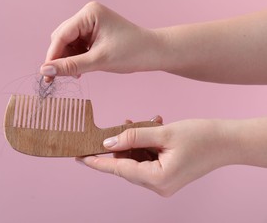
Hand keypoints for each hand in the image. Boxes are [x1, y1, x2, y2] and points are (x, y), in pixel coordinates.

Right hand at [40, 1, 164, 80]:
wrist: (153, 53)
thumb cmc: (131, 53)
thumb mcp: (98, 61)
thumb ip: (70, 66)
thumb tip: (44, 70)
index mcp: (89, 14)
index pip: (61, 35)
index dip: (52, 56)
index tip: (45, 75)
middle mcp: (87, 15)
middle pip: (62, 38)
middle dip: (60, 58)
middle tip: (58, 78)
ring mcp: (90, 23)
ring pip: (68, 43)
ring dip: (68, 60)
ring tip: (76, 74)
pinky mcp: (94, 32)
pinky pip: (77, 45)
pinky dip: (76, 58)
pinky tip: (81, 70)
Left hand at [76, 118, 231, 196]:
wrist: (229, 142)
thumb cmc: (201, 137)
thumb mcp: (163, 133)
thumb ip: (133, 137)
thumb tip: (107, 143)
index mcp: (157, 179)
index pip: (118, 170)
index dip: (96, 162)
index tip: (78, 157)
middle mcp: (159, 185)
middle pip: (127, 164)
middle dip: (121, 144)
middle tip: (118, 126)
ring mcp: (164, 182)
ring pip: (137, 160)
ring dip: (135, 141)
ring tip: (141, 123)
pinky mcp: (167, 174)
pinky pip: (148, 159)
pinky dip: (146, 144)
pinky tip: (152, 128)